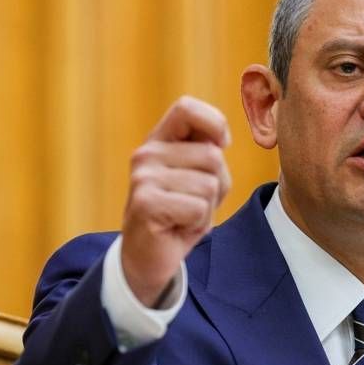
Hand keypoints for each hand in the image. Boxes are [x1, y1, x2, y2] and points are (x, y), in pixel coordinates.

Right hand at [121, 96, 232, 306]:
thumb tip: (219, 141)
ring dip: (207, 208)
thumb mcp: (199, 178)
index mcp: (159, 141)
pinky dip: (197, 224)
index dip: (214, 124)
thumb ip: (208, 154)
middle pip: (212, 156)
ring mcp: (143, 177)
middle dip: (217, 185)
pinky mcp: (146, 203)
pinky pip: (199, 208)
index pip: (187, 108)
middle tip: (194, 203)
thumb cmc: (180, 214)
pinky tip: (177, 228)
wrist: (148, 256)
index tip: (220, 146)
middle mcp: (147, 154)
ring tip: (185, 215)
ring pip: (209, 185)